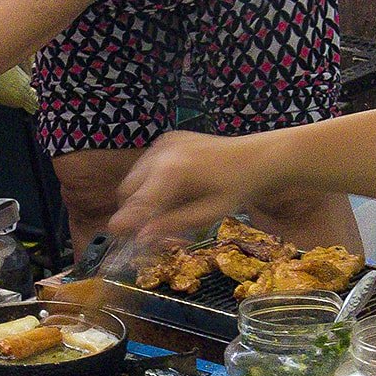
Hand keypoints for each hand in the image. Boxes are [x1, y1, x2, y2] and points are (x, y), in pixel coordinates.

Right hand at [108, 131, 261, 248]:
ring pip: (134, 177)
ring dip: (142, 195)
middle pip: (128, 189)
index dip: (125, 220)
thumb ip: (172, 224)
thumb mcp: (208, 214)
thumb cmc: (238, 189)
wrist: (258, 157)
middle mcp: (161, 153)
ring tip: (169, 208)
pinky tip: (176, 189)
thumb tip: (142, 238)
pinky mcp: (168, 138)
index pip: (138, 202)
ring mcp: (163, 142)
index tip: (116, 233)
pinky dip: (152, 180)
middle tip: (148, 229)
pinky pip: (147, 165)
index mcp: (172, 172)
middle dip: (134, 210)